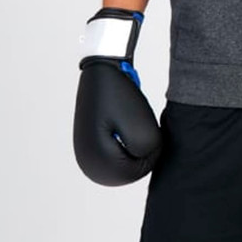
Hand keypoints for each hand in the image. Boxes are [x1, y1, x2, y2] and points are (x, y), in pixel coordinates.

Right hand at [73, 8, 162, 185]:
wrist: (100, 71)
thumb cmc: (119, 95)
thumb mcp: (143, 126)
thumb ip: (150, 152)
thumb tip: (144, 158)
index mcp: (98, 163)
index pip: (141, 170)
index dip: (153, 148)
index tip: (145, 122)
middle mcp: (88, 166)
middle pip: (133, 169)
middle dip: (143, 148)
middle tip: (137, 120)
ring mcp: (88, 158)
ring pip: (129, 161)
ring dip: (136, 143)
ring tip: (129, 119)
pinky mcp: (92, 149)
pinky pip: (120, 153)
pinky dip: (128, 140)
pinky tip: (124, 122)